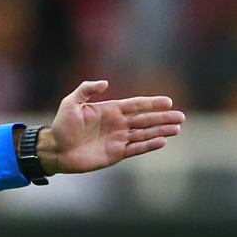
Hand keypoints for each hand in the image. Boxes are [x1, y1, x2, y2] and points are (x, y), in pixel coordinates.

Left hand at [37, 80, 185, 174]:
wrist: (55, 149)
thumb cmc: (61, 125)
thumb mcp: (70, 103)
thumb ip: (86, 90)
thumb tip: (105, 82)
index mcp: (109, 110)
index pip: (135, 105)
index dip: (151, 103)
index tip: (168, 101)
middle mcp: (117, 124)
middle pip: (145, 120)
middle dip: (163, 118)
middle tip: (181, 117)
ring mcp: (118, 139)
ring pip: (144, 134)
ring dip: (161, 131)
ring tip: (177, 128)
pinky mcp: (116, 153)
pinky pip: (136, 148)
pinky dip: (149, 145)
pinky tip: (162, 141)